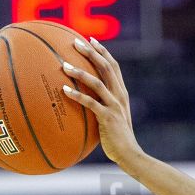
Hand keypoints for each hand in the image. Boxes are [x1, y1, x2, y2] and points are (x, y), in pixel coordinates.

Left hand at [62, 37, 144, 171]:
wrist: (130, 154)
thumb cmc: (118, 140)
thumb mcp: (112, 119)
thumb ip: (103, 108)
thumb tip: (87, 104)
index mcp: (121, 93)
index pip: (113, 66)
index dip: (102, 51)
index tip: (91, 40)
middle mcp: (119, 95)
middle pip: (106, 67)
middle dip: (91, 52)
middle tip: (76, 42)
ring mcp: (114, 105)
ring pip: (97, 82)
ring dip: (80, 72)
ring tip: (64, 65)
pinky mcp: (107, 117)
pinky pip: (90, 103)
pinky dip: (77, 95)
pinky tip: (64, 90)